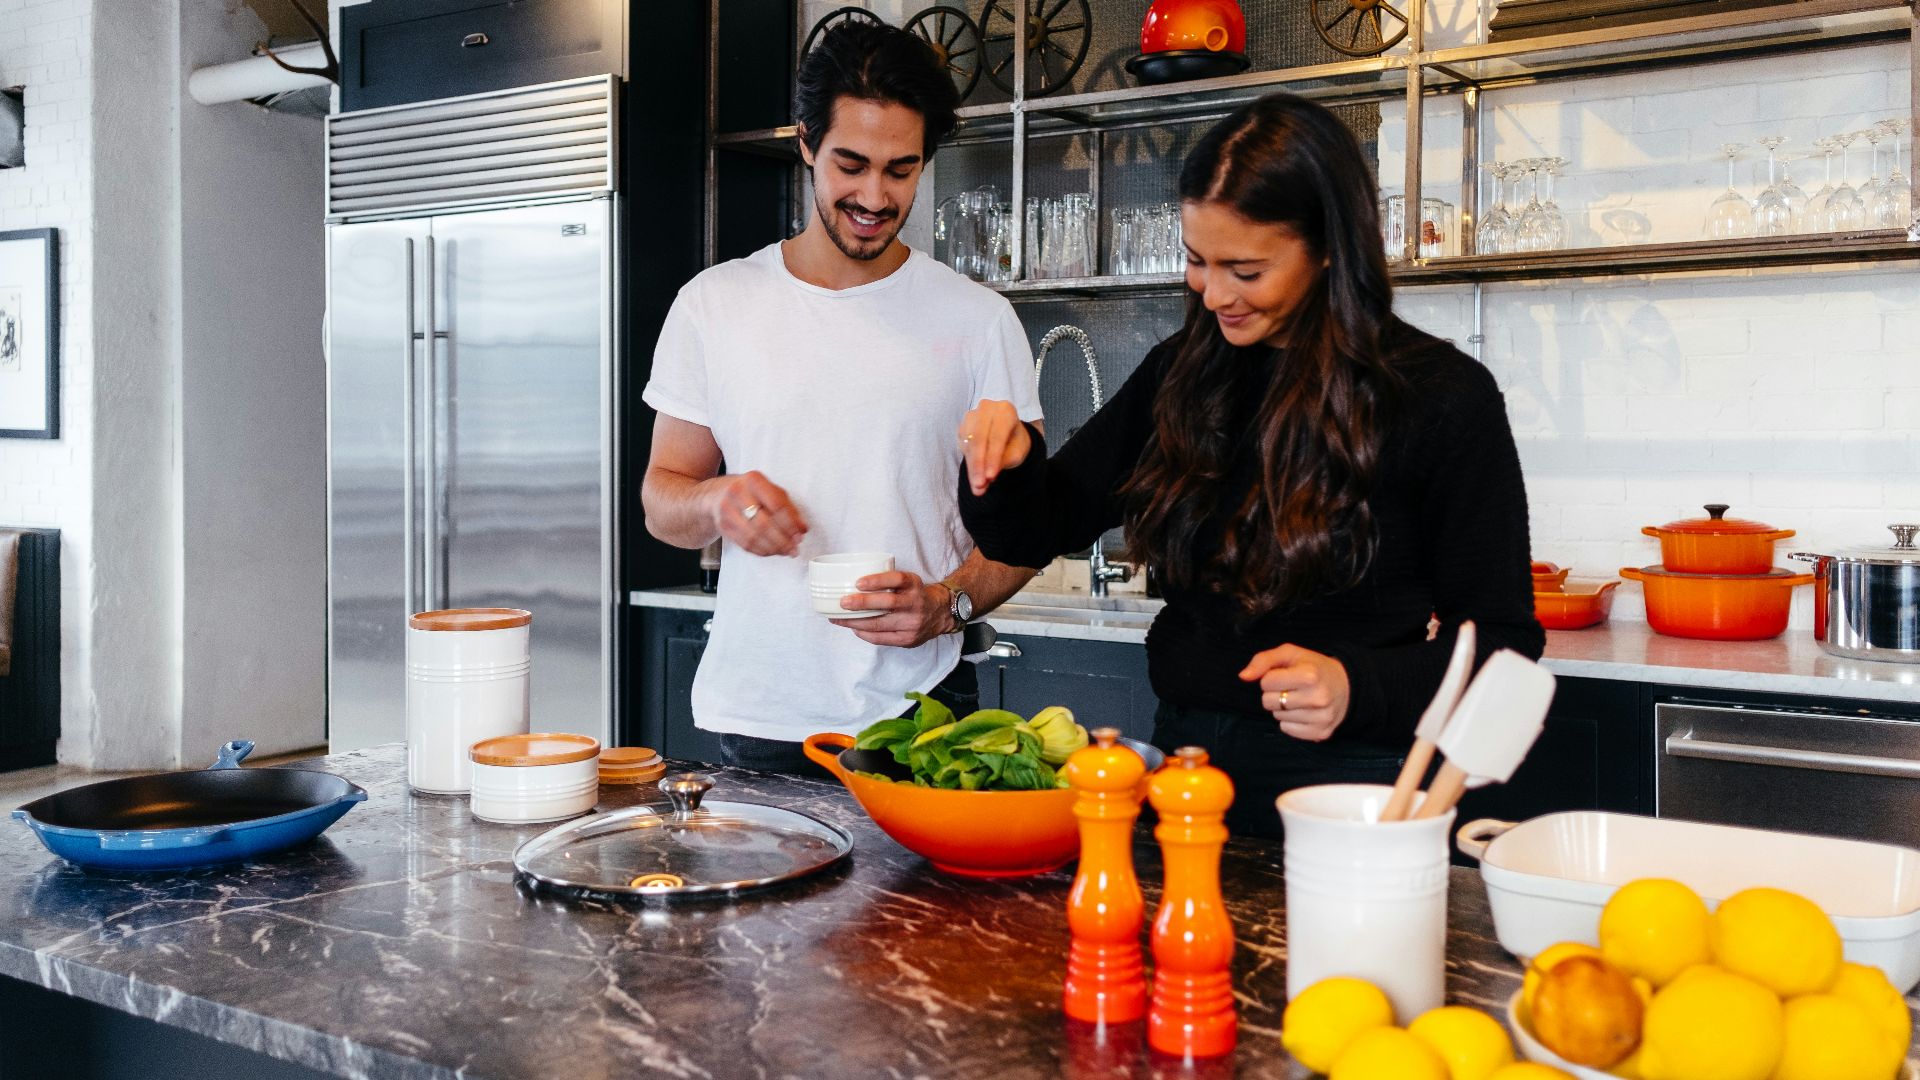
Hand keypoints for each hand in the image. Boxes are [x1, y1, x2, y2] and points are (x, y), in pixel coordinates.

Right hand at [708, 471, 806, 555]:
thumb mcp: (769, 490)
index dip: (791, 523)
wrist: (716, 495)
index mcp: (754, 480)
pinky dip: (761, 551)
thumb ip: (788, 507)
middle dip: (783, 540)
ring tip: (785, 551)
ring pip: (754, 537)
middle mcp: (737, 493)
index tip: (800, 534)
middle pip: (764, 524)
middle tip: (794, 548)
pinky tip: (771, 551)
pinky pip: (745, 544)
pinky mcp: (723, 526)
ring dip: (773, 548)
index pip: (777, 505)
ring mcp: (727, 510)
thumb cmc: (749, 492)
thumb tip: (802, 528)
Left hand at [830, 571, 951, 647]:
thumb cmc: (915, 595)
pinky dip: (864, 633)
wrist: (939, 614)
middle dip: (862, 604)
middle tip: (843, 602)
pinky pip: (881, 638)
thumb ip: (888, 582)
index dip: (877, 581)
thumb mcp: (908, 582)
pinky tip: (854, 628)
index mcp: (914, 585)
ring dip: (855, 622)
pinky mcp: (907, 639)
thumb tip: (852, 584)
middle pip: (887, 603)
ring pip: (879, 624)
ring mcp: (912, 623)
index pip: (897, 579)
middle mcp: (915, 603)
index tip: (858, 582)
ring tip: (839, 618)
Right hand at [958, 399, 1031, 495]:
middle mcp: (986, 409)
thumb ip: (1001, 463)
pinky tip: (975, 477)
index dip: (993, 457)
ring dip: (972, 467)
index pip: (997, 435)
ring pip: (968, 444)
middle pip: (978, 438)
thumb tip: (984, 481)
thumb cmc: (1014, 443)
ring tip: (978, 486)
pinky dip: (969, 464)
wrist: (1008, 436)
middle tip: (980, 485)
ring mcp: (972, 416)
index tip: (991, 477)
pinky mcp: (963, 427)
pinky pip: (963, 447)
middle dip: (978, 464)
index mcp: (1005, 410)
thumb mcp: (1015, 453)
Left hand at [1239, 644, 1351, 741]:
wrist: (1346, 686)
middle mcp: (1318, 698)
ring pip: (1277, 717)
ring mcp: (1321, 717)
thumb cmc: (1313, 667)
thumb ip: (1263, 660)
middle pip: (1268, 702)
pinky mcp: (1321, 732)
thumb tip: (1243, 676)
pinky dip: (1290, 721)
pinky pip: (1287, 730)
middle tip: (1292, 688)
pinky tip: (1304, 711)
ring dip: (1282, 708)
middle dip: (1274, 693)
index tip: (1285, 675)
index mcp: (1310, 675)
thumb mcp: (1290, 654)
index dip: (1271, 677)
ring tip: (1300, 698)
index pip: (1266, 682)